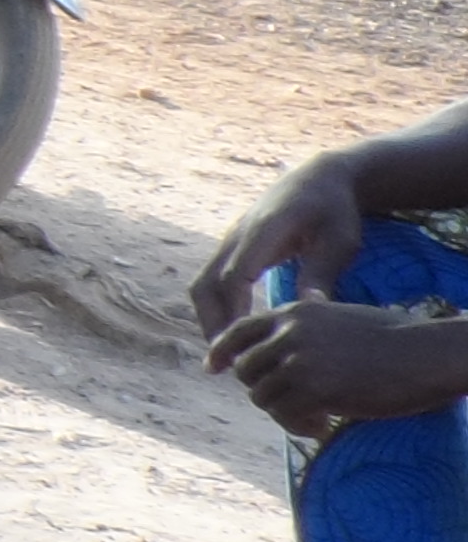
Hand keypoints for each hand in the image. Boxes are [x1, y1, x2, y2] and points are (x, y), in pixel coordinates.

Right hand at [193, 155, 370, 338]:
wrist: (320, 178)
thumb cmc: (335, 211)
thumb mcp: (339, 240)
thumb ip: (321, 271)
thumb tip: (307, 307)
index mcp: (263, 231)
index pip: (236, 275)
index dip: (234, 312)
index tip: (241, 348)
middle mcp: (238, 236)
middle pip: (207, 283)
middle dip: (212, 324)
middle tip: (224, 363)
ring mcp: (231, 241)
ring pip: (203, 283)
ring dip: (209, 319)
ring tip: (224, 355)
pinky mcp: (233, 247)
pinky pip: (212, 280)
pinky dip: (215, 308)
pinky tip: (232, 333)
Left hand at [207, 297, 467, 440]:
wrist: (423, 353)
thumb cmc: (391, 338)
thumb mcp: (336, 319)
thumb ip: (303, 330)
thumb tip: (277, 356)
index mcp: (293, 312)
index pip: (238, 330)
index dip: (222, 351)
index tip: (213, 367)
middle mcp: (289, 333)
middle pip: (246, 370)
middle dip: (263, 390)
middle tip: (293, 405)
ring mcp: (299, 361)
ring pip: (262, 396)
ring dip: (283, 413)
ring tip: (314, 419)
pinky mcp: (314, 390)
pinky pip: (286, 416)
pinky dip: (297, 426)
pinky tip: (322, 427)